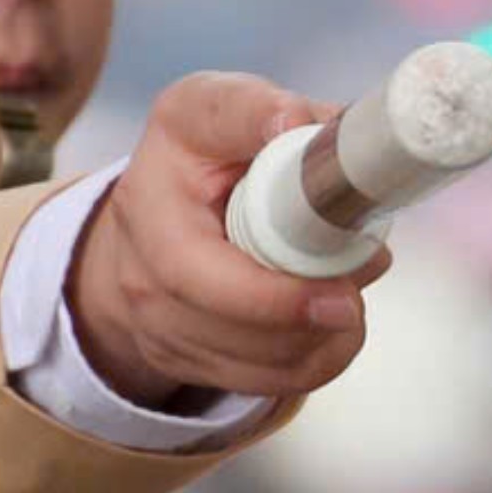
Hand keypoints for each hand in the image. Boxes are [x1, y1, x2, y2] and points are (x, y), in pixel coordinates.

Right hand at [68, 74, 378, 413]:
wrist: (147, 223)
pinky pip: (259, 382)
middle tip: (351, 297)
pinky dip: (312, 362)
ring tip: (350, 298)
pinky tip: (335, 331)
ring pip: (246, 355)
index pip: (188, 257)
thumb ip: (258, 112)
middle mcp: (140, 261)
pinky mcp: (180, 359)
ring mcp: (153, 320)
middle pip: (216, 309)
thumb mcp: (216, 110)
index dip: (263, 276)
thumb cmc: (198, 157)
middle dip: (295, 310)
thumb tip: (319, 130)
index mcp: (149, 195)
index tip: (329, 248)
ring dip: (316, 337)